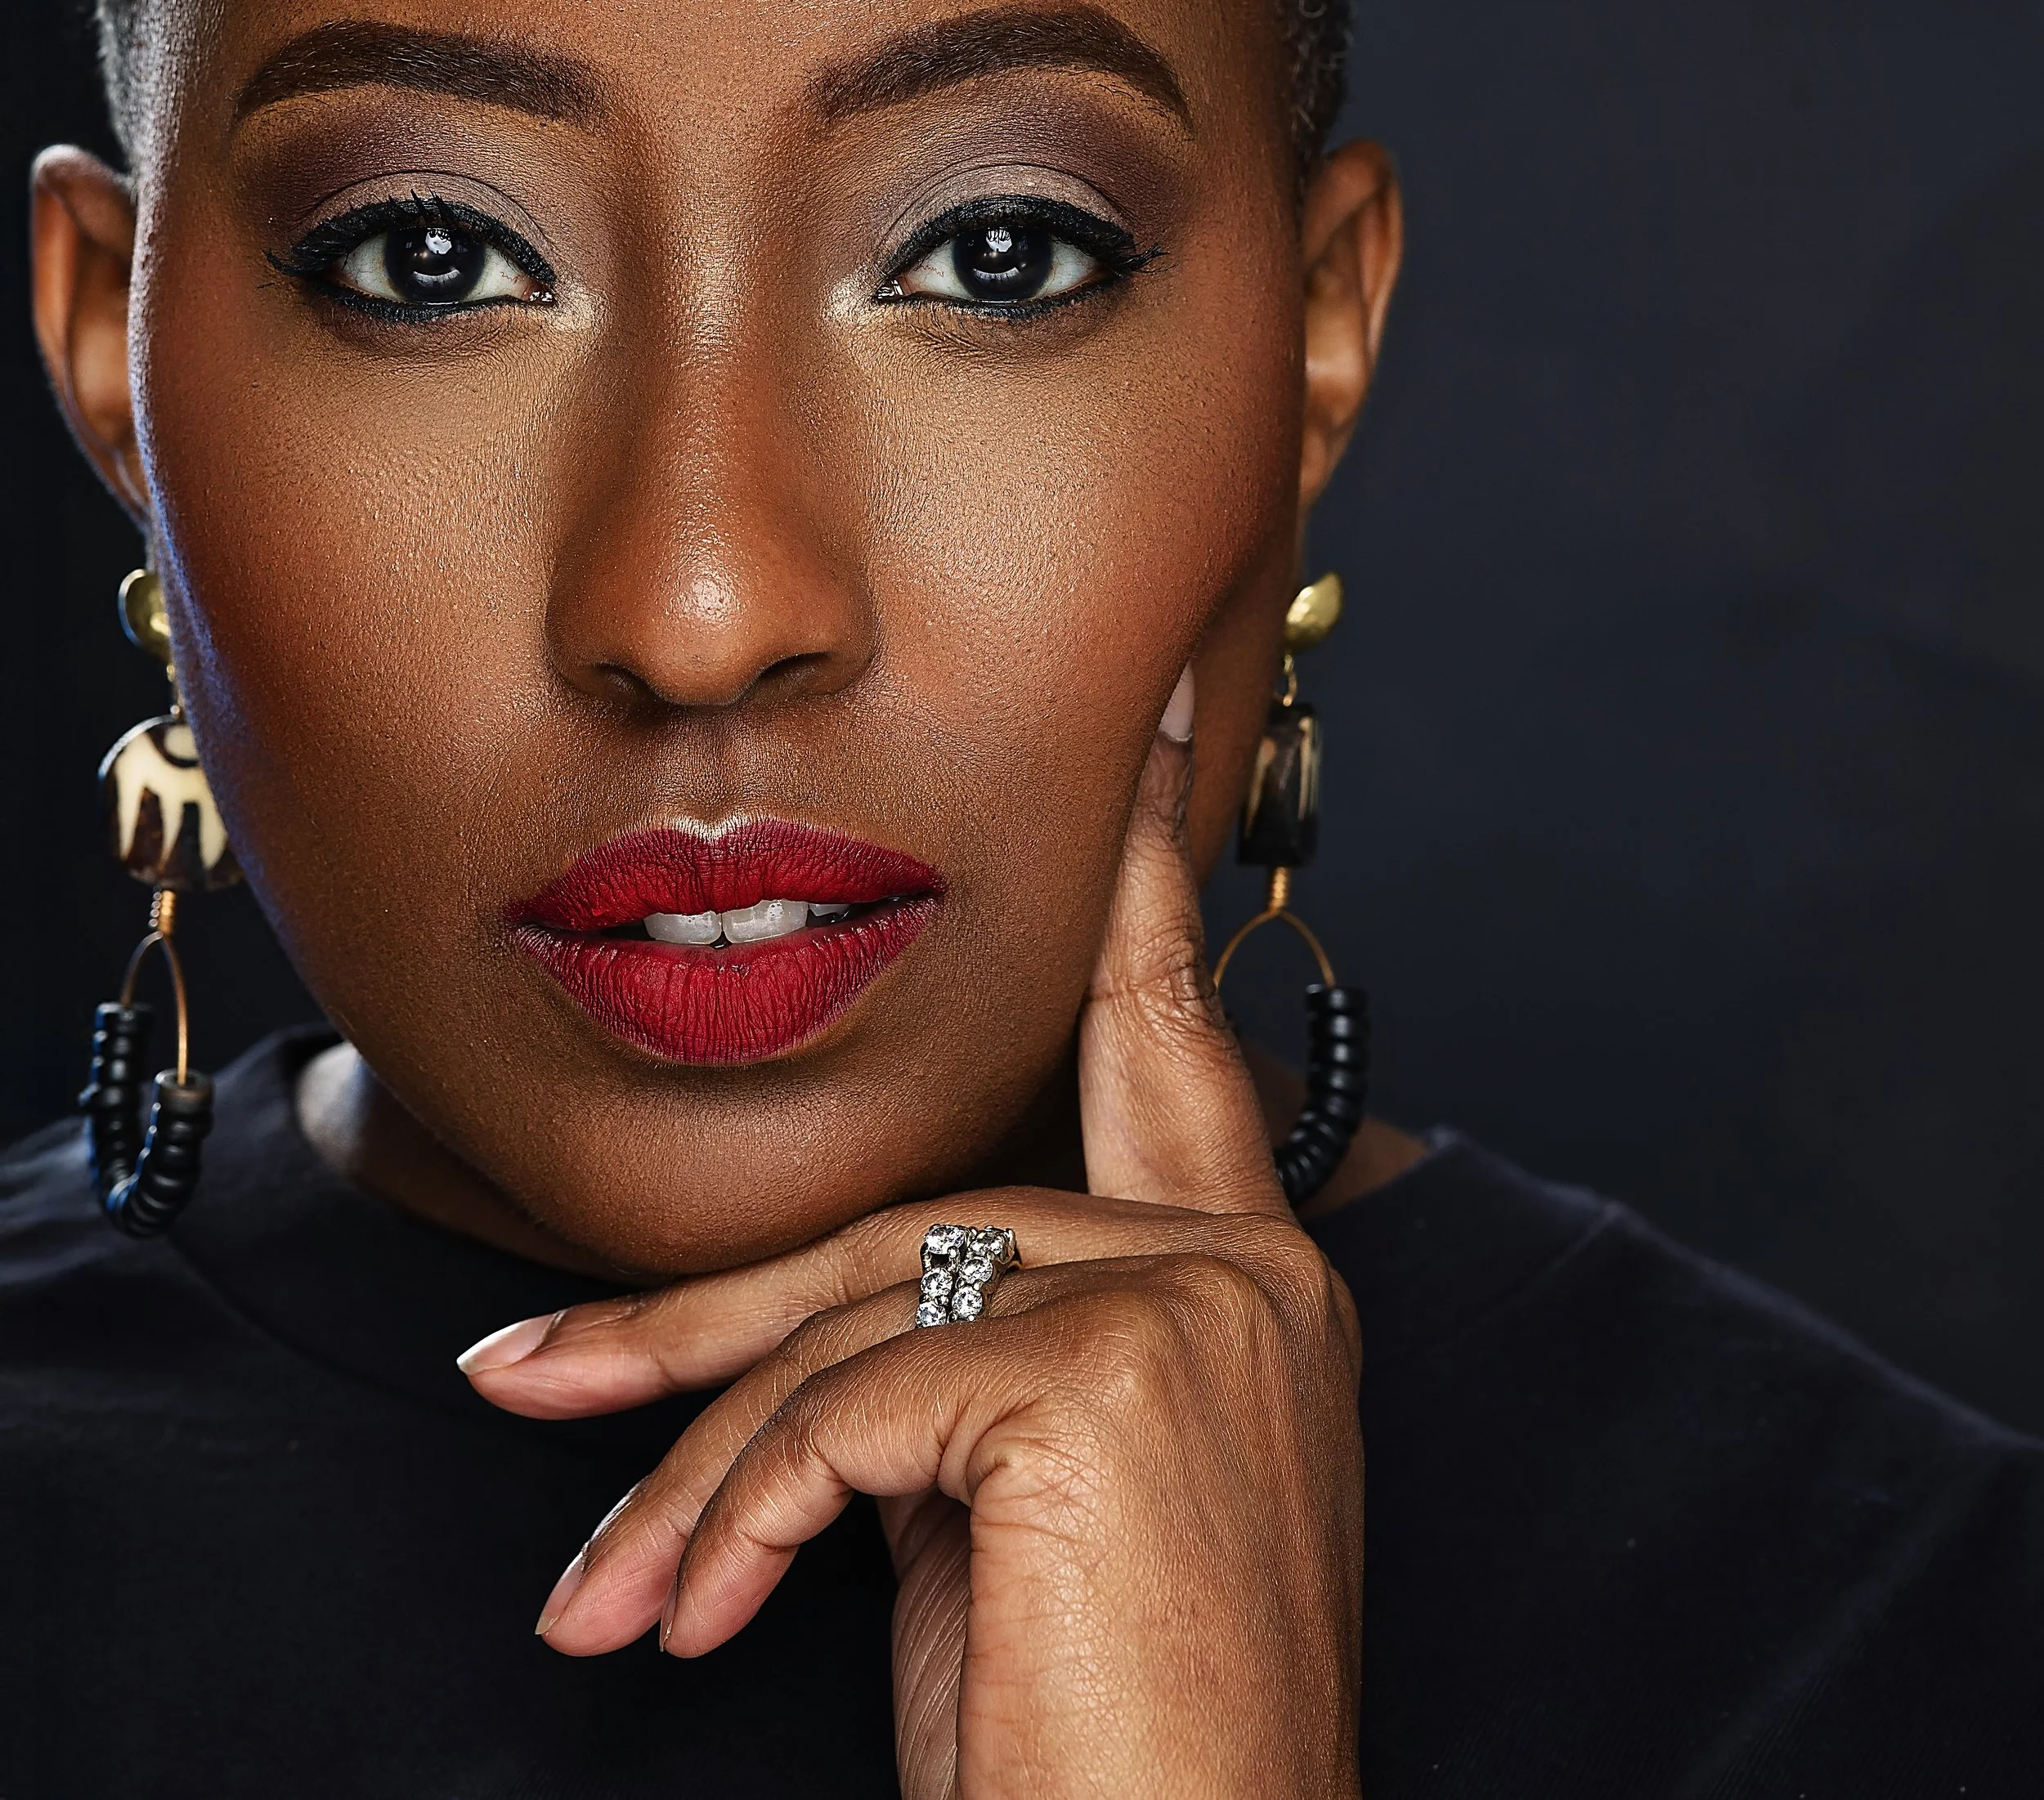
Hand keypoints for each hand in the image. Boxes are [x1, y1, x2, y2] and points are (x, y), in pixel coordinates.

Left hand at [462, 682, 1365, 1799]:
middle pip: (916, 1228)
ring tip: (604, 1596)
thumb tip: (799, 1342)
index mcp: (1254, 1288)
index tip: (1136, 740)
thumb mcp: (1018, 1524)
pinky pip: (849, 1408)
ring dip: (692, 1466)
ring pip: (859, 1319)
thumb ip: (967, 1373)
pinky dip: (736, 1518)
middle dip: (703, 1324)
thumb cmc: (1105, 1751)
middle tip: (524, 1371)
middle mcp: (1249, 1273)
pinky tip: (701, 1625)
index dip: (1139, 887)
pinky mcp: (1115, 1372)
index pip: (1166, 1053)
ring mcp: (1193, 1308)